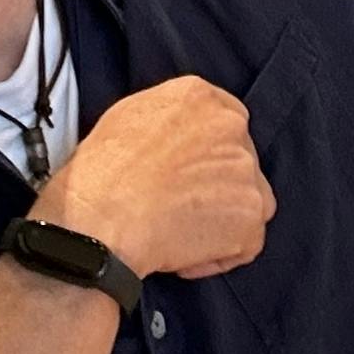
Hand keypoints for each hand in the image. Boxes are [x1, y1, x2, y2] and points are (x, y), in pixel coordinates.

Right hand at [34, 75, 273, 280]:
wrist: (104, 216)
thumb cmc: (103, 173)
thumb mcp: (129, 116)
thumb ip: (169, 119)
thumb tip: (177, 138)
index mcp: (199, 97)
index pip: (226, 119)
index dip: (211, 152)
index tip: (196, 172)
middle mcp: (230, 127)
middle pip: (241, 160)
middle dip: (218, 185)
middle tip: (181, 206)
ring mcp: (246, 171)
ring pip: (249, 200)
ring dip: (222, 219)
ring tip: (180, 233)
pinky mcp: (251, 214)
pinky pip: (247, 242)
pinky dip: (220, 255)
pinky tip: (184, 255)